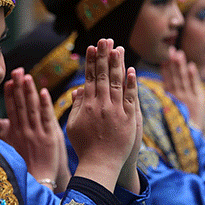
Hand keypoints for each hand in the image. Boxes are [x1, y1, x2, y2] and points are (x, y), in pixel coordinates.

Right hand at [0, 68, 70, 191]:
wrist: (38, 183)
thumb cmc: (26, 167)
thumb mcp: (12, 150)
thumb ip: (7, 135)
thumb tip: (2, 121)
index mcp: (15, 134)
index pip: (12, 109)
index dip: (10, 95)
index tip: (8, 81)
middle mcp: (24, 131)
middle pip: (20, 105)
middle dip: (18, 87)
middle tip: (16, 71)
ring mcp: (36, 133)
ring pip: (32, 108)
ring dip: (29, 92)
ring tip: (27, 76)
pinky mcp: (49, 138)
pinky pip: (46, 118)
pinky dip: (44, 105)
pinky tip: (43, 93)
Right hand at [67, 39, 139, 192]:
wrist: (100, 165)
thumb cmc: (85, 147)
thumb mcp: (73, 127)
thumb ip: (76, 107)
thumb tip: (78, 90)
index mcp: (86, 106)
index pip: (89, 78)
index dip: (90, 62)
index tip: (91, 48)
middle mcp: (101, 105)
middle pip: (102, 76)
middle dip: (103, 56)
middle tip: (104, 40)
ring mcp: (116, 111)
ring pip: (116, 82)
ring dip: (117, 64)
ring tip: (117, 48)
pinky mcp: (129, 118)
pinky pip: (130, 97)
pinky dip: (131, 83)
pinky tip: (131, 70)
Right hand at [162, 46, 204, 129]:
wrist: (193, 140)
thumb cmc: (181, 130)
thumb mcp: (171, 116)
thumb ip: (167, 103)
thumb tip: (162, 92)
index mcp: (170, 100)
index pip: (168, 81)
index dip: (166, 69)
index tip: (165, 58)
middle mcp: (178, 98)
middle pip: (175, 77)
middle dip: (173, 63)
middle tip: (171, 50)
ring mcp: (189, 98)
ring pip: (184, 78)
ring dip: (181, 65)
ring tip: (179, 53)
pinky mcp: (199, 101)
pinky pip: (195, 86)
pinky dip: (193, 75)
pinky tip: (191, 66)